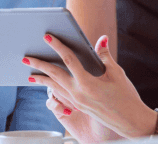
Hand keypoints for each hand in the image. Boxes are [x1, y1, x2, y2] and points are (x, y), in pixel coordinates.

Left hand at [24, 35, 155, 138]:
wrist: (130, 121)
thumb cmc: (126, 96)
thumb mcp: (117, 73)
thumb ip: (105, 55)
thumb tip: (101, 39)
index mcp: (88, 83)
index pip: (69, 60)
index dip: (57, 46)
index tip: (47, 37)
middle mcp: (79, 94)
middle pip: (54, 76)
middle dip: (39, 65)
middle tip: (26, 58)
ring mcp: (77, 102)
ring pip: (54, 88)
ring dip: (42, 80)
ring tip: (31, 73)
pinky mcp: (78, 107)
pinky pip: (61, 95)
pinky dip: (52, 89)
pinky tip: (47, 85)